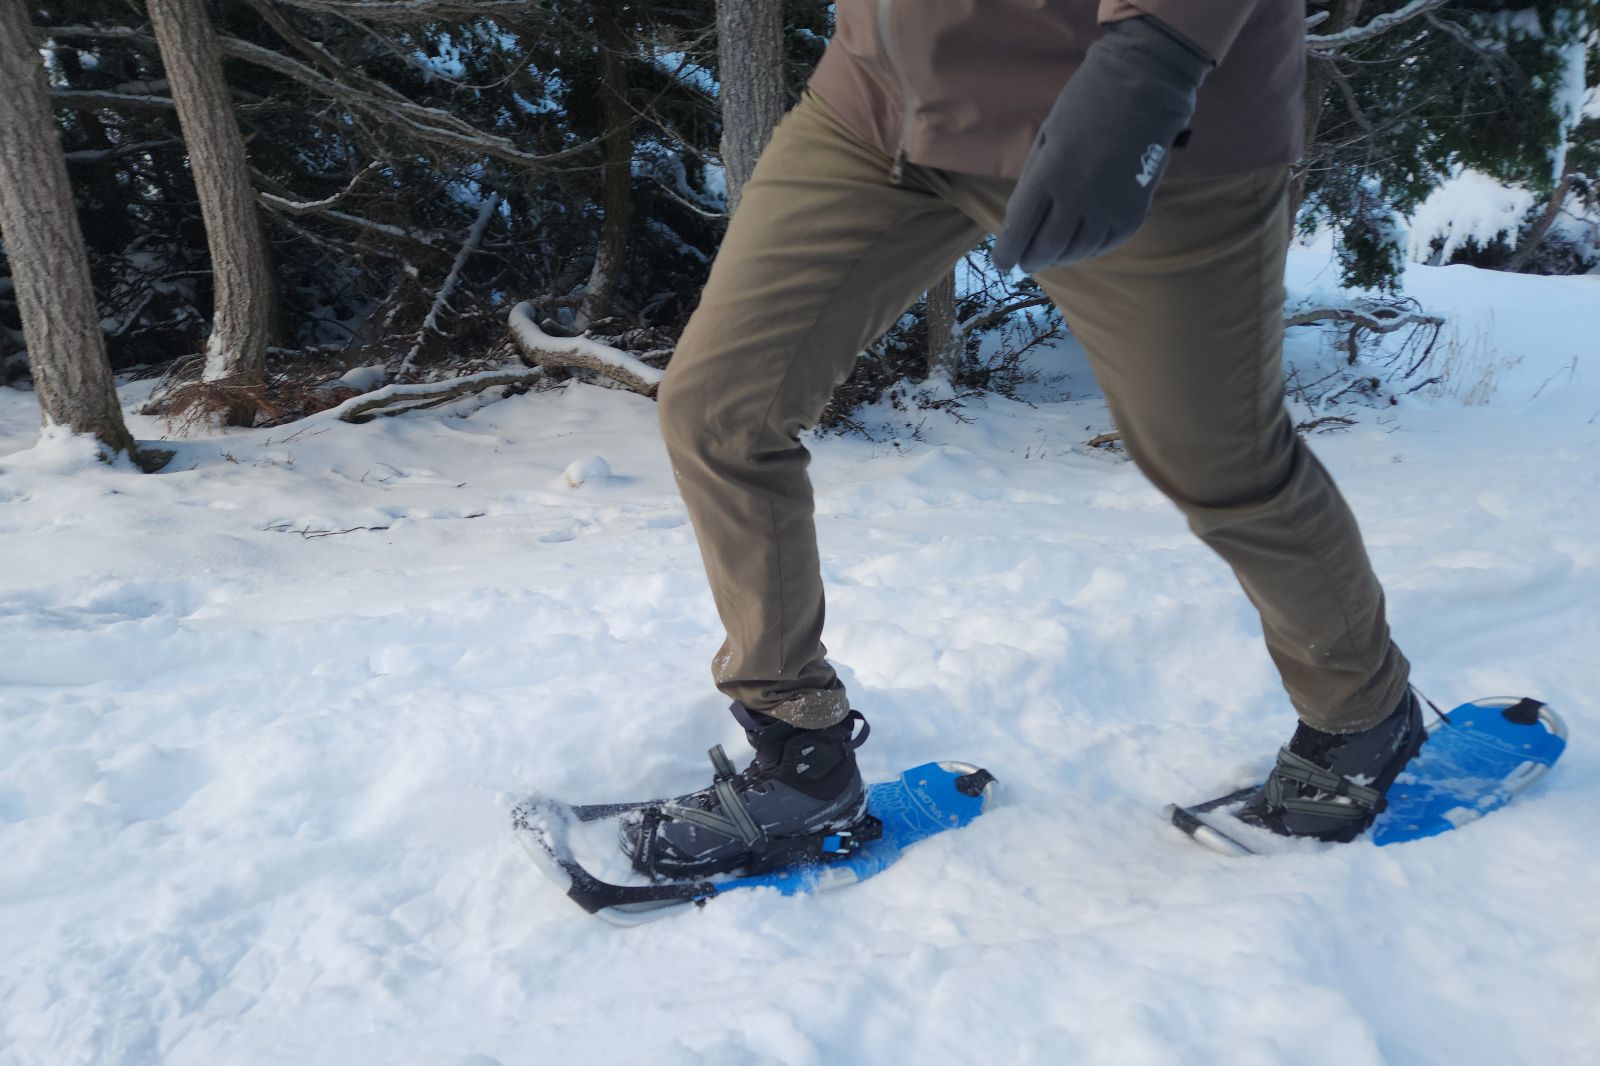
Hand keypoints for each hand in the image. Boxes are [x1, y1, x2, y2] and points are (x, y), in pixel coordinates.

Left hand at [993, 17, 1210, 273]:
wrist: (1146, 85)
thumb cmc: (1087, 103)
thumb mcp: (1047, 137)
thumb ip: (1033, 180)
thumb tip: (1019, 221)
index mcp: (1049, 174)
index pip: (1019, 229)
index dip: (1007, 252)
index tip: (1002, 263)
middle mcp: (1078, 197)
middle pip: (1047, 248)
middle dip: (1032, 259)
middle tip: (1026, 261)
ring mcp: (1109, 207)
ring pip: (1077, 251)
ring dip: (1060, 257)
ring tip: (1051, 255)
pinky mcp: (1134, 211)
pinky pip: (1106, 243)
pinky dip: (1089, 249)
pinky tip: (1080, 246)